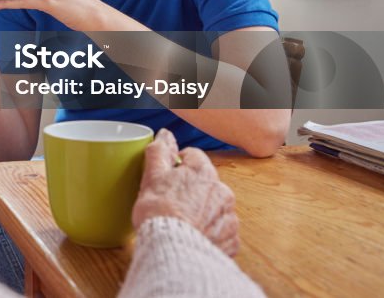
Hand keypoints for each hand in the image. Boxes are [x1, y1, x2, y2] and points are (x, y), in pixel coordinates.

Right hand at [132, 129, 239, 256]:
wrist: (174, 250)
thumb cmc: (160, 212)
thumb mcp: (152, 176)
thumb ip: (159, 151)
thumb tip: (165, 135)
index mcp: (203, 171)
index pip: (192, 156)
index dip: (176, 165)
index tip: (166, 178)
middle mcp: (222, 191)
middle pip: (205, 182)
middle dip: (190, 189)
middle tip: (170, 202)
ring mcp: (229, 217)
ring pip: (214, 207)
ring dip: (202, 211)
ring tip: (182, 223)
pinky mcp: (231, 240)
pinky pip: (221, 231)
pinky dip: (209, 233)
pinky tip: (194, 237)